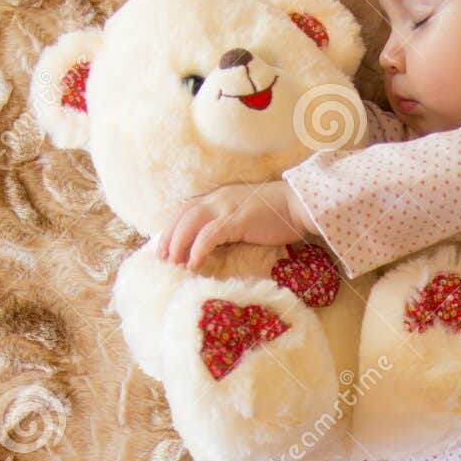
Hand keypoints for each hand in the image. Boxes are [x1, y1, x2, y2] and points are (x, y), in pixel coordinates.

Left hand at [157, 181, 311, 270]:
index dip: (171, 228)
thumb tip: (213, 244)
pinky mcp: (238, 220)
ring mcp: (227, 208)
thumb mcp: (243, 215)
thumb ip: (227, 223)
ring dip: (178, 243)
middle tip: (162, 259)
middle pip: (182, 215)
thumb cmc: (275, 214)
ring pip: (191, 223)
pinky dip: (199, 249)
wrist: (298, 205)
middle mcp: (218, 198)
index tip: (164, 247)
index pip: (185, 209)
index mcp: (218, 197)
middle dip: (169, 237)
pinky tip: (194, 263)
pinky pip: (211, 234)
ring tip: (174, 263)